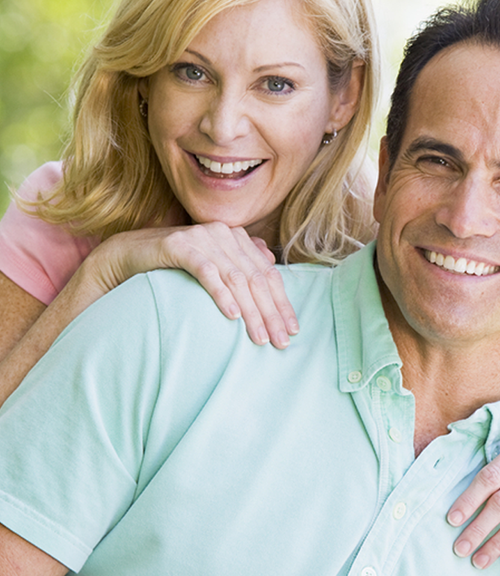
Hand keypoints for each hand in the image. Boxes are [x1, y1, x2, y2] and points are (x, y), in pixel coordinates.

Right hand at [83, 222, 298, 349]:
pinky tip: (231, 315)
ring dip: (250, 310)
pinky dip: (220, 294)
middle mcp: (223, 233)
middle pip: (256, 278)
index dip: (282, 303)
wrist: (131, 255)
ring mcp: (201, 237)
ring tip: (259, 337)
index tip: (292, 330)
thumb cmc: (176, 267)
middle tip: (280, 341)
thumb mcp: (214, 267)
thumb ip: (241, 267)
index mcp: (237, 238)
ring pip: (235, 277)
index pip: (267, 273)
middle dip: (271, 313)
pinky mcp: (178, 245)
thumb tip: (271, 267)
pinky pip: (206, 271)